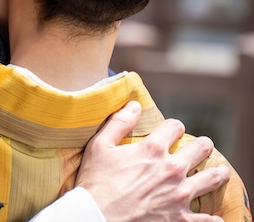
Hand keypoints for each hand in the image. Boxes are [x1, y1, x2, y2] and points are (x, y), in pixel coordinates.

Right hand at [76, 101, 229, 221]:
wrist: (97, 217)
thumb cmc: (95, 182)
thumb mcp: (99, 146)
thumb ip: (118, 122)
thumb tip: (134, 105)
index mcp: (152, 150)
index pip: (174, 127)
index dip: (173, 127)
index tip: (172, 131)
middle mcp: (171, 169)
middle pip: (200, 149)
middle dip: (202, 145)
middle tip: (202, 147)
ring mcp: (178, 195)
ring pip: (211, 179)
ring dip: (217, 173)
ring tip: (219, 172)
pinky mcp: (179, 218)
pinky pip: (205, 219)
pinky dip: (212, 219)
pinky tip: (214, 217)